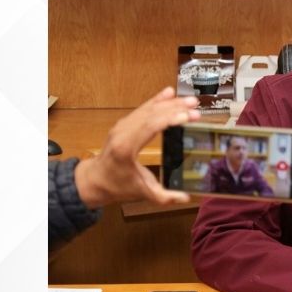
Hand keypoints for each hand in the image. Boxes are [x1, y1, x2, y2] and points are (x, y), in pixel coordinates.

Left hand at [74, 87, 200, 207]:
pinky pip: (143, 108)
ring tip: (190, 100)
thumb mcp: (143, 193)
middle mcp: (123, 132)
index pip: (150, 127)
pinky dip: (157, 100)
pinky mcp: (124, 123)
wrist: (95, 180)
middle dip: (175, 108)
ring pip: (148, 108)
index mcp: (126, 148)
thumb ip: (165, 197)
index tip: (188, 116)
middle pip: (152, 114)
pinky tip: (169, 93)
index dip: (170, 119)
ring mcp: (123, 125)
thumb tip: (186, 198)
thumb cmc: (118, 186)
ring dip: (170, 103)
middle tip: (196, 107)